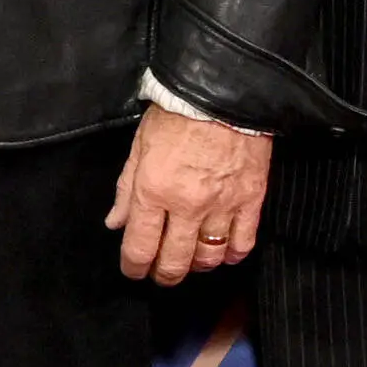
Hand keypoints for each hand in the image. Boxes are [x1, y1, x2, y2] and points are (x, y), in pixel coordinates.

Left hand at [108, 104, 269, 283]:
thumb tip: (115, 223)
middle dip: (163, 275)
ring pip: (208, 258)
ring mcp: (221, 206)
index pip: (139, 247)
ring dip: (196, 267)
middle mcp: (186, 205)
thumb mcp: (139, 147)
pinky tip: (222, 253)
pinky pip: (242, 244)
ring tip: (190, 262)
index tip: (133, 271)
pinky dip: (231, 255)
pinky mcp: (250, 200)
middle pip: (174, 261)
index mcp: (152, 190)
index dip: (133, 267)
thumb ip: (126, 189)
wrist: (223, 92)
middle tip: (160, 274)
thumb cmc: (176, 114)